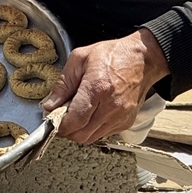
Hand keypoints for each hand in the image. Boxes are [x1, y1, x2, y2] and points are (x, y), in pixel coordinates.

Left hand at [42, 28, 169, 143]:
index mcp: (97, 88)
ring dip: (79, 130)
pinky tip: (91, 113)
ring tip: (76, 112)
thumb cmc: (113, 55)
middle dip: (66, 130)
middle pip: (81, 135)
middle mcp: (111, 107)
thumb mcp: (79, 59)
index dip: (59, 124)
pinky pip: (103, 134)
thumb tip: (50, 104)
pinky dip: (92, 128)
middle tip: (61, 116)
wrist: (142, 59)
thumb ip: (62, 84)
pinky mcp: (126, 122)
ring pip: (91, 138)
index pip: (74, 121)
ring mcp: (120, 117)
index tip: (51, 118)